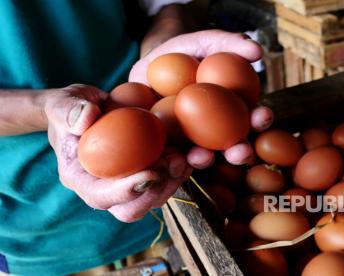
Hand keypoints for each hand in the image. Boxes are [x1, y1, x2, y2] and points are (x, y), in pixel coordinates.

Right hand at [45, 84, 191, 221]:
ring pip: (156, 196)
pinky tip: (193, 151)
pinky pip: (168, 180)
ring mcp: (129, 184)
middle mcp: (106, 189)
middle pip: (133, 208)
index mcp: (81, 179)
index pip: (101, 197)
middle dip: (157, 191)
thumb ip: (67, 110)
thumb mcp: (62, 104)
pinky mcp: (148, 174)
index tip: (150, 174)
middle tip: (173, 163)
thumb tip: (86, 118)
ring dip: (175, 180)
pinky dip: (182, 169)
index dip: (126, 192)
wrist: (87, 110)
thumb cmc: (71, 109)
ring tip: (185, 156)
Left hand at [129, 30, 273, 167]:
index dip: (260, 119)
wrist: (149, 66)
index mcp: (233, 108)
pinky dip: (175, 159)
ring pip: (205, 155)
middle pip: (232, 144)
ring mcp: (193, 141)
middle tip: (241, 151)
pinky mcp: (170, 147)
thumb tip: (257, 50)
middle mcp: (217, 130)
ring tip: (205, 157)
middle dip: (240, 152)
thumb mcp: (206, 42)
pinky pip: (174, 156)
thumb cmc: (183, 52)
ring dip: (208, 160)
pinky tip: (175, 157)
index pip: (251, 116)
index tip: (263, 115)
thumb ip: (231, 43)